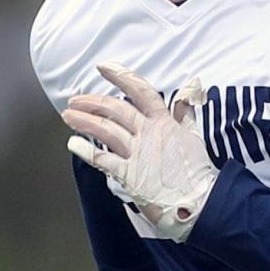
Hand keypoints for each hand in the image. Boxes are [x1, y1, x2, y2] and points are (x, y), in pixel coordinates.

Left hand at [63, 63, 216, 240]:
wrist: (201, 203)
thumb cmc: (198, 174)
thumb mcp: (194, 136)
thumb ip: (186, 113)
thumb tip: (190, 89)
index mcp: (164, 122)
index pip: (140, 91)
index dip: (120, 76)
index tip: (103, 67)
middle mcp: (148, 134)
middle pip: (115, 110)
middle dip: (92, 102)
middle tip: (75, 100)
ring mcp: (137, 154)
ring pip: (104, 130)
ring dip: (84, 121)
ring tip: (68, 115)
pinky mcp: (129, 175)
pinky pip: (102, 159)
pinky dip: (86, 151)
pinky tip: (73, 144)